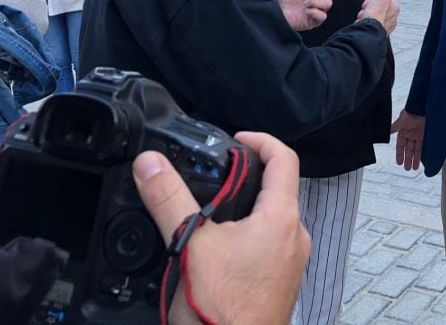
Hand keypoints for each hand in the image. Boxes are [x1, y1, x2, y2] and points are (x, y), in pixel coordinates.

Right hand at [133, 131, 309, 324]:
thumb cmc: (222, 313)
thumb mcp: (188, 244)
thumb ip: (168, 199)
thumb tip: (150, 164)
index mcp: (281, 219)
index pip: (284, 158)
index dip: (260, 140)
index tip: (237, 139)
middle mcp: (295, 238)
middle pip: (279, 189)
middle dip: (248, 177)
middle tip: (218, 175)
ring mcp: (292, 263)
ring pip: (274, 220)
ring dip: (248, 209)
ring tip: (214, 213)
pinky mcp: (282, 283)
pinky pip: (271, 246)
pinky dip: (250, 237)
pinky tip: (221, 251)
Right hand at [357, 0, 405, 34]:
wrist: (366, 34)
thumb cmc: (376, 18)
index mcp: (394, 8)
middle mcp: (390, 18)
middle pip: (377, 3)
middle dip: (370, 1)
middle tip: (366, 4)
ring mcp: (382, 25)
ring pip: (371, 12)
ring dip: (365, 10)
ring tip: (363, 13)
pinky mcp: (373, 31)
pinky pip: (366, 21)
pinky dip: (362, 18)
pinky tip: (360, 20)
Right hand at [390, 109, 424, 170]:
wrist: (423, 106)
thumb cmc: (411, 112)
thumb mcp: (401, 121)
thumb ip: (394, 128)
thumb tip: (386, 132)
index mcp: (402, 131)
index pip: (400, 146)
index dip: (399, 154)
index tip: (399, 163)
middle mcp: (410, 134)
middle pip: (408, 149)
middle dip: (408, 159)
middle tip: (407, 169)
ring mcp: (418, 134)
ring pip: (416, 149)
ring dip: (415, 159)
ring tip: (414, 168)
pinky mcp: (425, 134)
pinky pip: (423, 146)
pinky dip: (422, 153)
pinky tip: (422, 160)